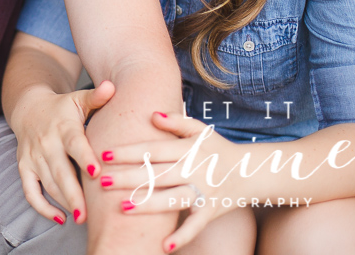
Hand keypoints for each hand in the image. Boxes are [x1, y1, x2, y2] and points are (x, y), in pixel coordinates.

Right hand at [10, 80, 114, 225]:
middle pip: (60, 171)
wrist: (29, 109)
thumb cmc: (63, 108)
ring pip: (48, 184)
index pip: (74, 144)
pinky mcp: (24, 168)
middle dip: (73, 194)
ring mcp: (33, 157)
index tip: (97, 174)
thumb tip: (111, 87)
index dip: (85, 158)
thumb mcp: (78, 99)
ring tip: (81, 218)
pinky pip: (29, 191)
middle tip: (87, 215)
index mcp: (64, 127)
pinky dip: (42, 207)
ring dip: (63, 202)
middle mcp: (47, 143)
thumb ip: (95, 97)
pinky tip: (59, 218)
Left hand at [99, 112, 243, 252]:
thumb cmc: (217, 148)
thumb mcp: (199, 130)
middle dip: (129, 178)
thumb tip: (152, 114)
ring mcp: (203, 192)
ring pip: (172, 199)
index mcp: (188, 149)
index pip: (153, 150)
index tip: (104, 154)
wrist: (252, 171)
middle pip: (158, 174)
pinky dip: (182, 236)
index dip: (128, 152)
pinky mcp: (211, 211)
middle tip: (102, 181)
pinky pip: (196, 225)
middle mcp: (195, 170)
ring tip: (122, 207)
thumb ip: (176, 121)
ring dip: (148, 204)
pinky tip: (164, 246)